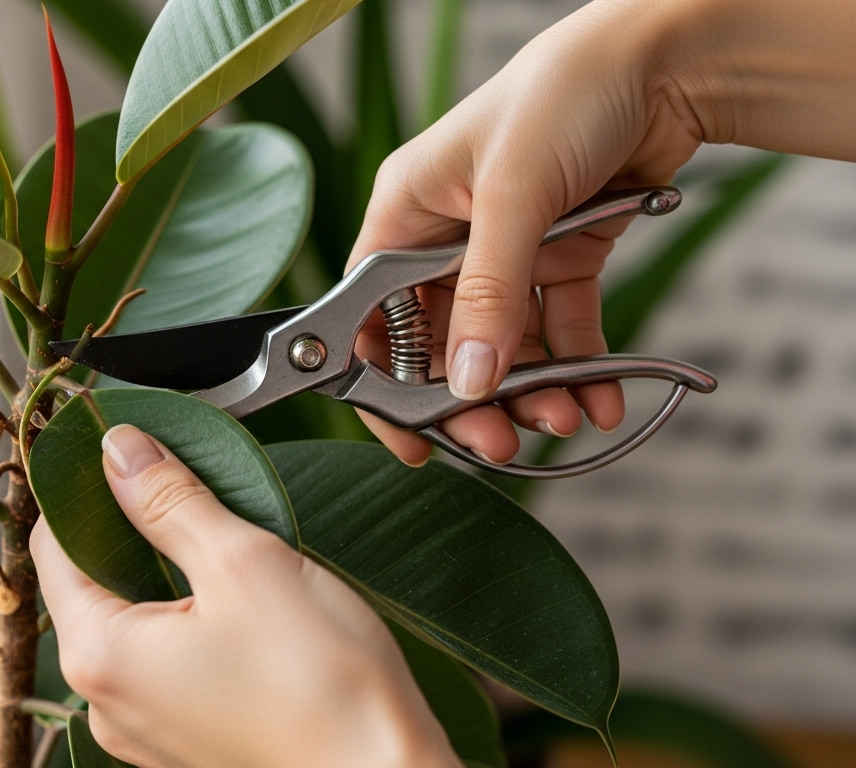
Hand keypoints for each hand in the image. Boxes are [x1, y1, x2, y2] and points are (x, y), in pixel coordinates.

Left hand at [30, 425, 461, 767]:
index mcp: (100, 655)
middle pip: (90, 584)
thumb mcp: (243, 563)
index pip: (54, 546)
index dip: (81, 486)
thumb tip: (119, 451)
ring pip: (132, 622)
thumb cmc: (325, 687)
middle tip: (183, 481)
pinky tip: (236, 602)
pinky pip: (163, 662)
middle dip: (131, 527)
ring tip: (221, 540)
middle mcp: (106, 702)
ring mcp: (143, 729)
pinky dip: (187, 620)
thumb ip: (170, 500)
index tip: (119, 444)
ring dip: (165, 573)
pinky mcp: (184, 742)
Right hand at [352, 0, 855, 465]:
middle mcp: (447, 236)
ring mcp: (506, 249)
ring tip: (562, 417)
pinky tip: (597, 397)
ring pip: (502, 343)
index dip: (382, 379)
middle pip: (443, 341)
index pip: (372, 313)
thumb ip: (489, 294)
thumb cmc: (565, 95)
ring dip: (530, 388)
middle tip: (499, 443)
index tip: (411, 436)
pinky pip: (559, 325)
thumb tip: (470, 381)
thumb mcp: (514, 198)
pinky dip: (577, 365)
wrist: (666, 61)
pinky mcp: (561, 254)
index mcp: (406, 213)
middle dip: (472, 396)